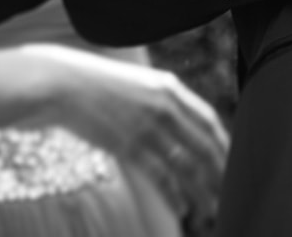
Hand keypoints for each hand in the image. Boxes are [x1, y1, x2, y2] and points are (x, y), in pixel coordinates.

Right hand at [28, 44, 228, 229]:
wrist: (60, 84)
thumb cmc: (96, 85)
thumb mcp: (137, 83)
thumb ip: (160, 99)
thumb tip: (178, 120)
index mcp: (169, 88)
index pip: (208, 120)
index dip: (223, 144)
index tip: (230, 162)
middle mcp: (164, 106)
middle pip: (204, 146)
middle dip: (220, 173)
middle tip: (230, 192)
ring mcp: (147, 127)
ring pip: (187, 166)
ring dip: (203, 191)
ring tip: (212, 209)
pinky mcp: (128, 146)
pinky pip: (161, 177)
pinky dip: (175, 196)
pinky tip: (183, 209)